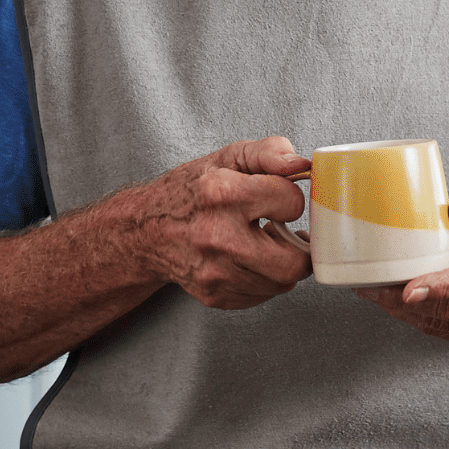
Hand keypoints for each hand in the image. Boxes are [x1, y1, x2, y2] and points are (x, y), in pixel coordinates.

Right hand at [115, 135, 314, 309]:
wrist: (146, 231)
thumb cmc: (192, 191)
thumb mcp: (228, 158)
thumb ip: (270, 152)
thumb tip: (302, 164)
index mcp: (222, 194)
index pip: (291, 202)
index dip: (290, 197)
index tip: (277, 197)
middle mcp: (217, 237)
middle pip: (293, 261)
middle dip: (299, 245)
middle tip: (286, 231)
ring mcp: (215, 272)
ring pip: (281, 282)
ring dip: (283, 262)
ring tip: (265, 242)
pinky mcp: (214, 295)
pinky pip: (262, 295)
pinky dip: (265, 278)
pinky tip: (250, 258)